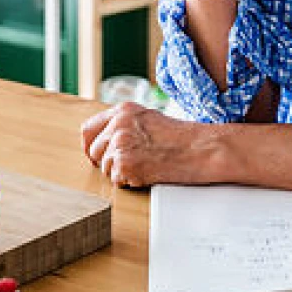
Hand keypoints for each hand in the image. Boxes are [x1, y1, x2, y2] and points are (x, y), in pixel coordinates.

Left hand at [80, 102, 214, 187]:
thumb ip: (125, 126)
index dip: (91, 146)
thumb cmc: (183, 137)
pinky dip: (130, 182)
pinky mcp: (125, 162)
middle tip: (131, 165)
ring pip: (105, 167)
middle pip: (94, 151)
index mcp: (123, 109)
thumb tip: (105, 142)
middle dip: (108, 162)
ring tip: (146, 165)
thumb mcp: (149, 120)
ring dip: (121, 172)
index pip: (88, 129)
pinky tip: (149, 173)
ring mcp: (120, 143)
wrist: (202, 148)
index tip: (98, 155)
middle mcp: (118, 123)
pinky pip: (116, 180)